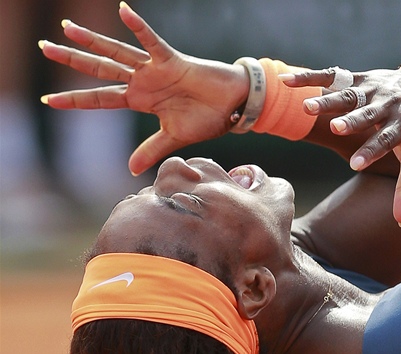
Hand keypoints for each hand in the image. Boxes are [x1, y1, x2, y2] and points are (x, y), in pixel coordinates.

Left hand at [40, 2, 248, 175]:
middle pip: (100, 69)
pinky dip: (138, 27)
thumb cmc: (208, 119)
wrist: (233, 107)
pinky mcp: (171, 60)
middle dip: (72, 59)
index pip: (100, 99)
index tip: (48, 99)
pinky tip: (123, 10)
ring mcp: (154, 69)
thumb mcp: (174, 137)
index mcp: (141, 100)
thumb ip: (151, 149)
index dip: (75, 99)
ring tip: (66, 28)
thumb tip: (130, 169)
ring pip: (117, 52)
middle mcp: (142, 82)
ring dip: (92, 41)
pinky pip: (151, 41)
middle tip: (44, 48)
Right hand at [283, 68, 400, 226]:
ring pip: (348, 94)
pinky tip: (285, 80)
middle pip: (368, 114)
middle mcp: (388, 105)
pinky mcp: (358, 77)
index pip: (387, 140)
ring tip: (307, 108)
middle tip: (336, 128)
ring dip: (327, 101)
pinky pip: (331, 76)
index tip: (354, 166)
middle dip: (353, 121)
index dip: (371, 152)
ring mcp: (372, 89)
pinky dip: (308, 78)